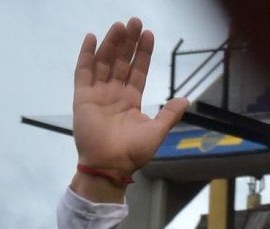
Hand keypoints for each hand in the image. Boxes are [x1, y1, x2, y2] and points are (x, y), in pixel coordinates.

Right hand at [73, 18, 187, 180]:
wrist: (110, 165)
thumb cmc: (133, 153)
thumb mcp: (157, 132)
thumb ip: (170, 114)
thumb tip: (186, 99)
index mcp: (131, 102)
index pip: (137, 71)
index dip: (142, 53)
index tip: (148, 34)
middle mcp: (114, 95)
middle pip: (121, 62)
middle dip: (128, 42)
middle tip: (134, 22)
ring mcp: (98, 95)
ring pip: (103, 62)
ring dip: (111, 43)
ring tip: (119, 26)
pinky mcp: (83, 98)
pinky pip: (83, 72)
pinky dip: (86, 55)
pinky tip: (91, 37)